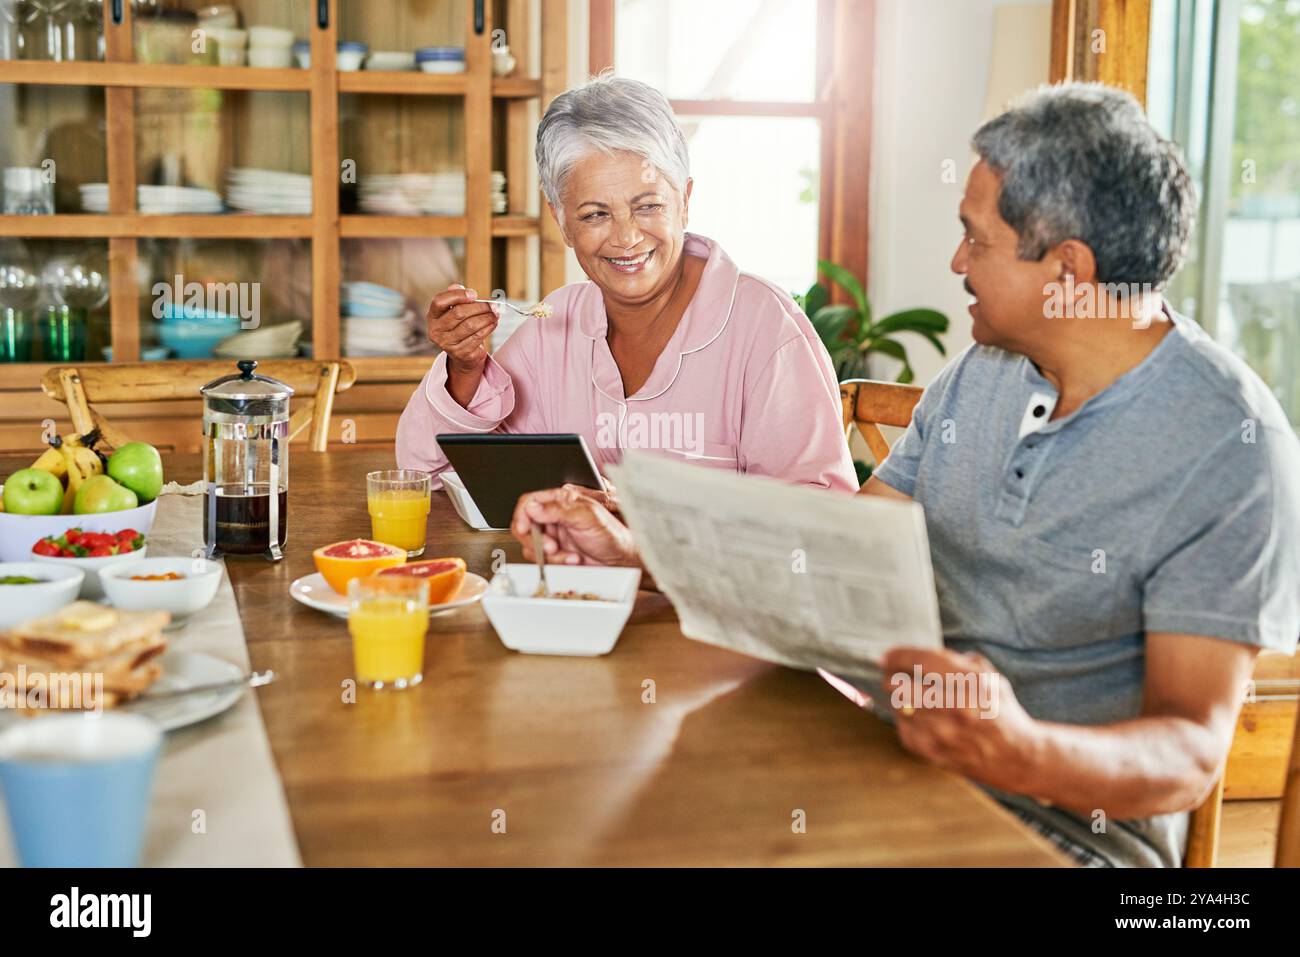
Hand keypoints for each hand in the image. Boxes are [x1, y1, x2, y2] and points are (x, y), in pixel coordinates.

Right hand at [425, 284, 498, 401]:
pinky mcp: (461, 353)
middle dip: (479, 307)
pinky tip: (493, 322)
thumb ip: (457, 298)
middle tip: (492, 304)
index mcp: (433, 316)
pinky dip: (489, 327)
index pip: (439, 302)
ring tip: (495, 313)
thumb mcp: (454, 311)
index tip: (474, 294)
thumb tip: (464, 289)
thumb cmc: (459, 327)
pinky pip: (478, 337)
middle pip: (459, 313)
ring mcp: (447, 343)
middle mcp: (436, 331)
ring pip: (470, 325)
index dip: (457, 295)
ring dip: (487, 317)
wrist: (462, 354)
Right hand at [511, 486, 639, 566]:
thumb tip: (533, 507)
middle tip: (552, 547)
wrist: (622, 560)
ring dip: (549, 554)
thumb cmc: (612, 534)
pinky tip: (572, 560)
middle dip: (538, 540)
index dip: (522, 515)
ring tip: (570, 555)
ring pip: (532, 546)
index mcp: (561, 501)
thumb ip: (559, 510)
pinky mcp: (555, 553)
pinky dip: (555, 563)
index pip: (529, 502)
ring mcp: (554, 536)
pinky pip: (541, 559)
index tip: (524, 528)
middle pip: (525, 525)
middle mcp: (554, 517)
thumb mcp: (587, 517)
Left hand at [878, 646, 1039, 788]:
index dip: (899, 656)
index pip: (923, 661)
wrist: (1018, 756)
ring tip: (907, 698)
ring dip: (900, 701)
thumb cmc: (1001, 710)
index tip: (887, 656)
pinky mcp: (936, 755)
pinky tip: (918, 720)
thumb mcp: (990, 678)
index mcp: (972, 684)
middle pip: (901, 686)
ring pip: (901, 709)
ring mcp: (945, 735)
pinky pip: (905, 731)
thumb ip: (958, 663)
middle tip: (889, 676)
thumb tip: (918, 656)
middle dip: (891, 678)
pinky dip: (907, 723)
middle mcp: (957, 708)